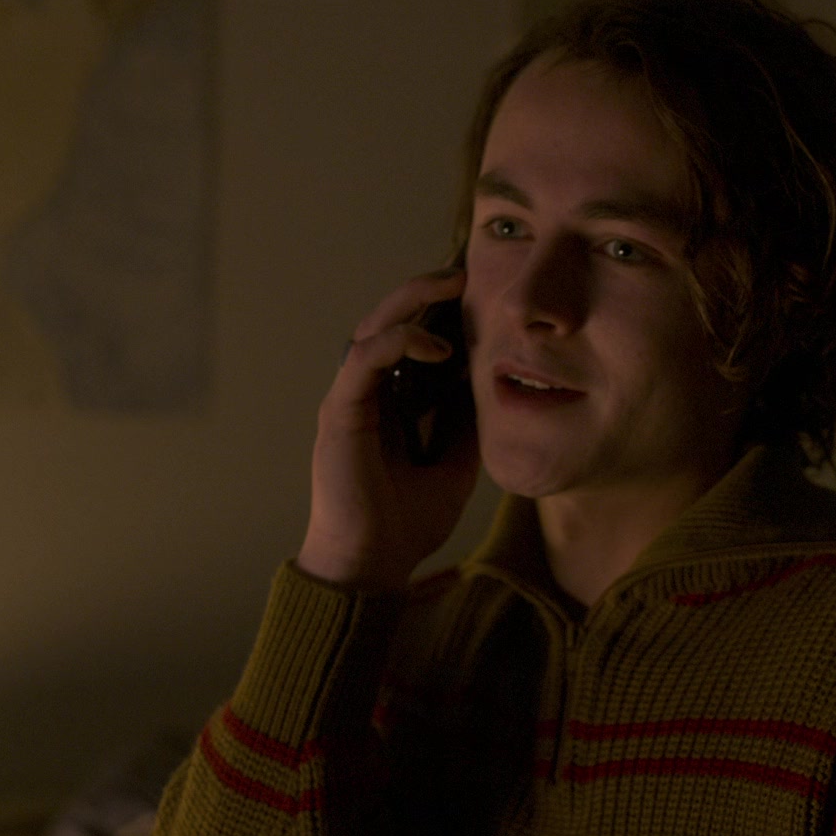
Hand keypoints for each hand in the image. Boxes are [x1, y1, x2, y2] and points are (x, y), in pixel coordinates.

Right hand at [295, 269, 479, 591]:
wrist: (373, 564)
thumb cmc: (408, 520)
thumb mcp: (458, 460)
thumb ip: (468, 419)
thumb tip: (496, 380)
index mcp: (391, 399)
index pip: (412, 336)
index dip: (440, 310)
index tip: (479, 291)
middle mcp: (366, 390)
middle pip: (390, 319)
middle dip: (426, 289)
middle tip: (465, 271)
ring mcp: (350, 397)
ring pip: (374, 326)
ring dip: (412, 299)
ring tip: (453, 284)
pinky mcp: (339, 410)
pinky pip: (363, 357)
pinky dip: (399, 342)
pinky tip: (439, 349)